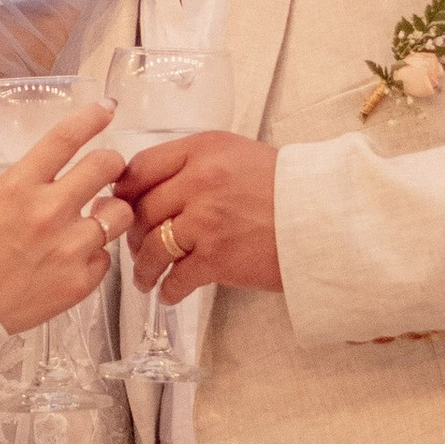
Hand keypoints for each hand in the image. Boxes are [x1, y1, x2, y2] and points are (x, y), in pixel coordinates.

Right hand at [0, 102, 126, 333]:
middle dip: (114, 163)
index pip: (66, 138)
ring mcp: (69, 248)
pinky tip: (77, 257)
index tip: (108, 108)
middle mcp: (49, 211)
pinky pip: (105, 258)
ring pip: (119, 214)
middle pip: (106, 167)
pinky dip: (94, 255)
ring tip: (99, 216)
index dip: (93, 117)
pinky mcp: (79, 282)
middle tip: (109, 169)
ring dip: (112, 210)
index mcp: (20, 186)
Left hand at [119, 132, 282, 300]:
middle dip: (132, 233)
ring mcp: (206, 220)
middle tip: (135, 247)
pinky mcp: (217, 257)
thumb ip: (196, 164)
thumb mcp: (238, 155)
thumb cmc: (285, 187)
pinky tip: (170, 293)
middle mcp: (200, 180)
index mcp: (203, 149)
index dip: (124, 191)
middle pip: (142, 209)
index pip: (141, 167)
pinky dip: (169, 289)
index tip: (119, 205)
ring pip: (151, 246)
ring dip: (144, 268)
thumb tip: (153, 188)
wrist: (325, 217)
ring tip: (146, 279)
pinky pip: (177, 277)